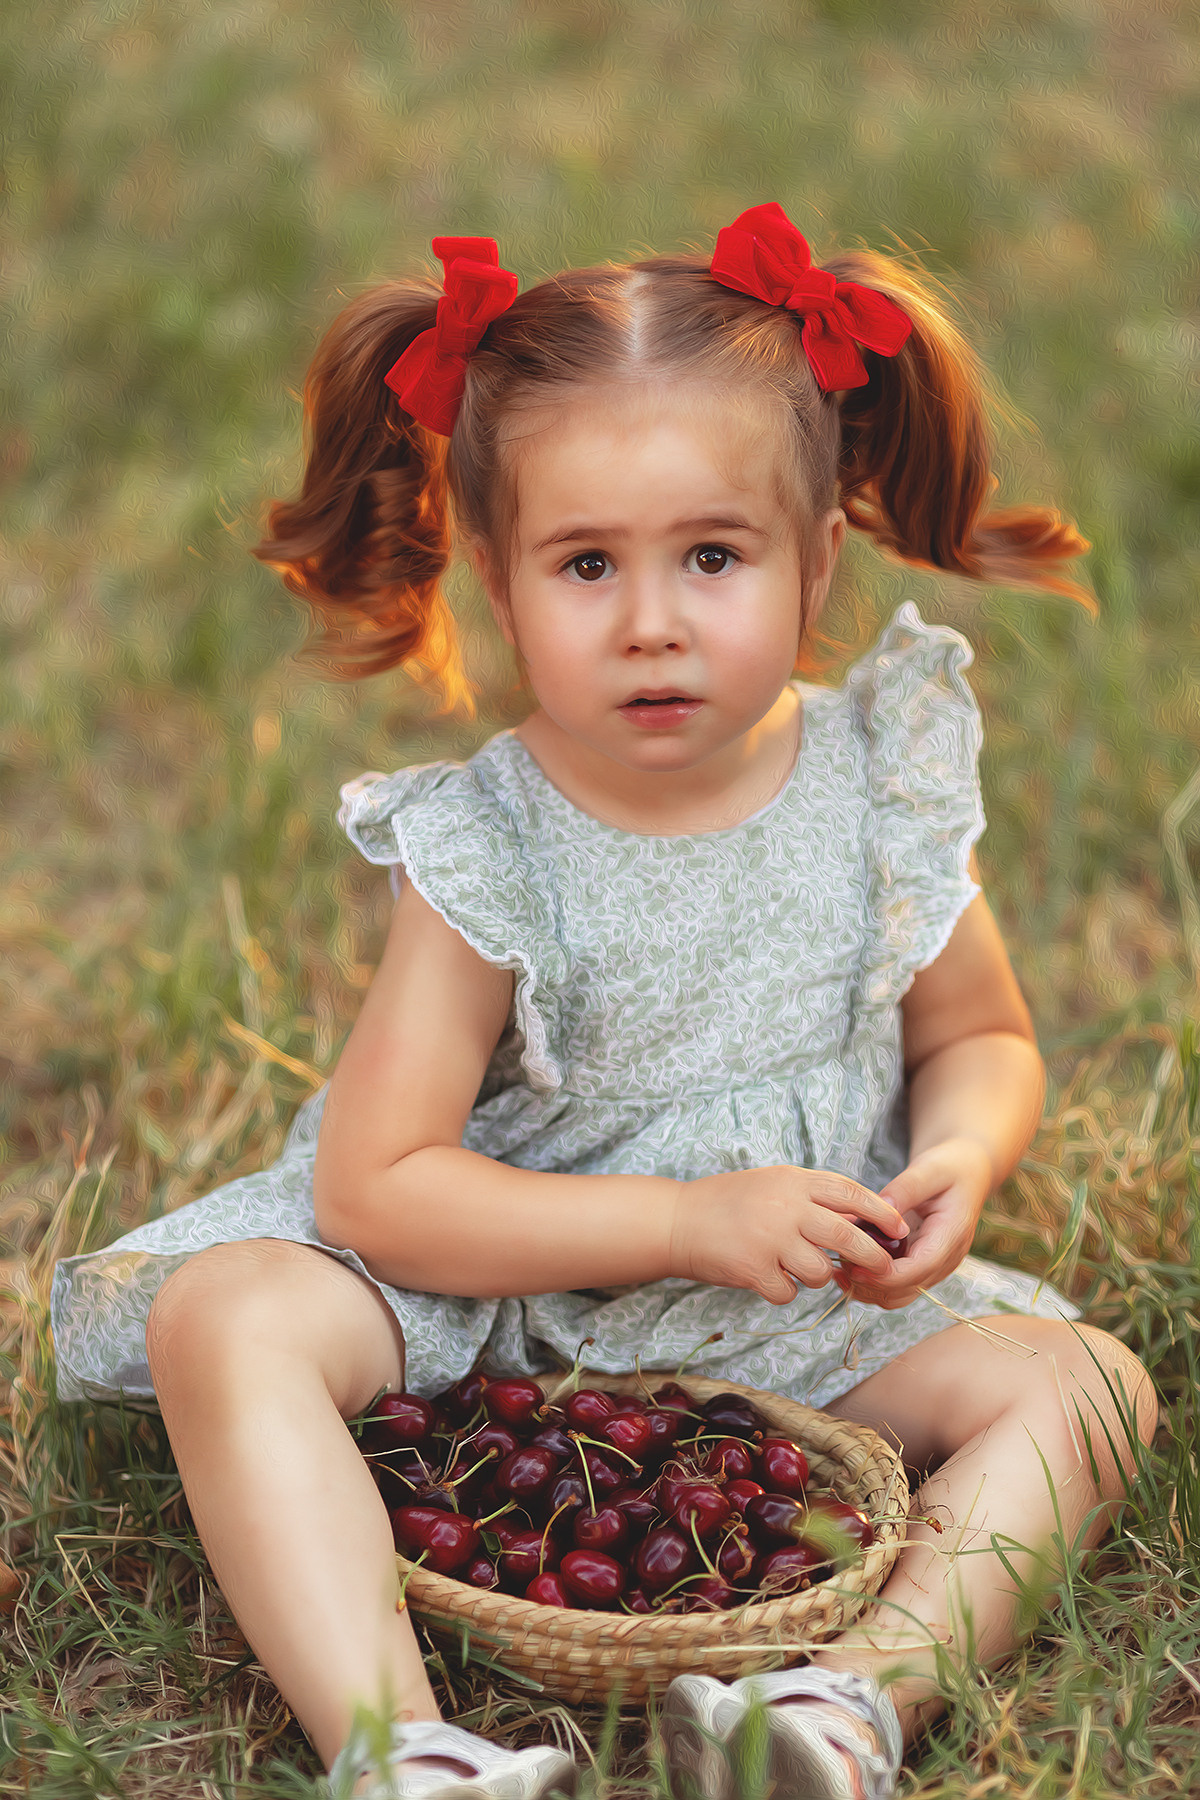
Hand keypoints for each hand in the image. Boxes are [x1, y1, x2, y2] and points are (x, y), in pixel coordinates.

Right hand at [673, 1166, 909, 1305]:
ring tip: (792, 1266)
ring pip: (820, 1271)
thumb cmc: (728, 1202)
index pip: (850, 1193)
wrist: (677, 1220)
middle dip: (872, 1255)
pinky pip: (788, 1292)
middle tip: (883, 1268)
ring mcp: (770, 1239)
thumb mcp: (772, 1183)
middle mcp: (785, 1207)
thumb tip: (861, 1219)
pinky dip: (782, 1290)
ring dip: (815, 1275)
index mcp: (793, 1181)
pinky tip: (764, 1276)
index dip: (880, 1212)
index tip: (899, 1228)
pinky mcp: (754, 1269)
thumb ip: (812, 1196)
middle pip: (848, 1235)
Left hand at [832, 1136, 992, 1310]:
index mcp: (952, 1236)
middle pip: (907, 1289)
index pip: (919, 1269)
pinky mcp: (921, 1264)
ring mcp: (934, 1265)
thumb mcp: (930, 1169)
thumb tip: (882, 1206)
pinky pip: (896, 1285)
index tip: (853, 1267)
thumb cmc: (949, 1167)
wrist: (966, 1172)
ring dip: (869, 1288)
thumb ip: (907, 1188)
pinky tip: (848, 1264)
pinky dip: (872, 1281)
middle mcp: (945, 1258)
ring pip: (899, 1295)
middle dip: (871, 1285)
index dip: (885, 1275)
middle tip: (837, 1266)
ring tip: (838, 1267)